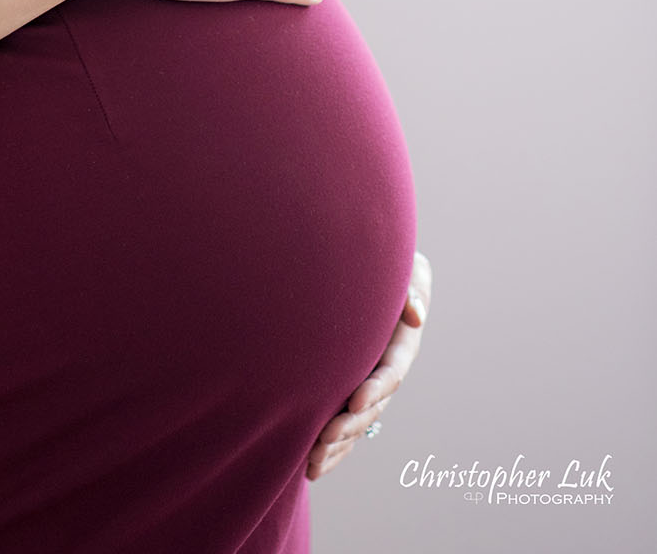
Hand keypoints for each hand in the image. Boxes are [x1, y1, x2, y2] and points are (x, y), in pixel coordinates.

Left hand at [306, 250, 432, 480]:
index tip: (353, 402)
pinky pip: (347, 426)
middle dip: (348, 426)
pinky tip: (311, 467)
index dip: (375, 388)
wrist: (364, 266)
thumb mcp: (404, 265)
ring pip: (358, 424)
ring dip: (337, 445)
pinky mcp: (352, 392)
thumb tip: (415, 315)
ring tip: (310, 463)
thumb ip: (409, 286)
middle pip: (372, 406)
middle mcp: (387, 369)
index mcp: (401, 342)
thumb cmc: (384, 259)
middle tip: (320, 440)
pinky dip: (333, 448)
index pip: (391, 370)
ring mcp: (370, 384)